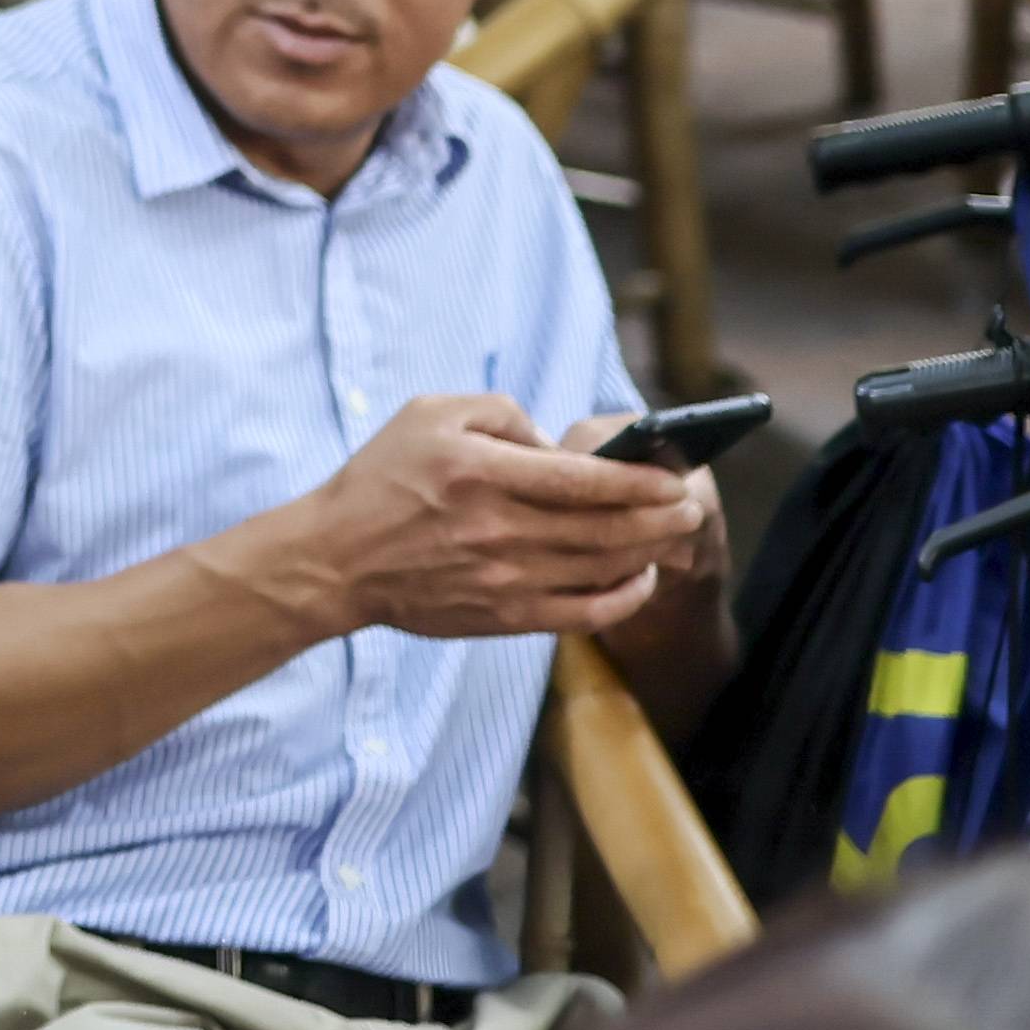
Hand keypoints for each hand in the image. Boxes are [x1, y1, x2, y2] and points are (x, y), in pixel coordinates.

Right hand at [270, 393, 716, 642]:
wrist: (338, 560)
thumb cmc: (383, 478)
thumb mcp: (430, 413)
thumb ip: (501, 413)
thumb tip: (555, 443)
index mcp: (481, 473)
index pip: (580, 479)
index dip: (637, 480)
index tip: (672, 474)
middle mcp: (497, 529)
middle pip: (603, 528)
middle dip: (659, 516)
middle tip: (690, 504)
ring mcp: (503, 579)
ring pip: (600, 570)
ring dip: (649, 552)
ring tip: (675, 534)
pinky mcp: (503, 616)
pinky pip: (580, 614)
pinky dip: (621, 599)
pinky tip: (641, 579)